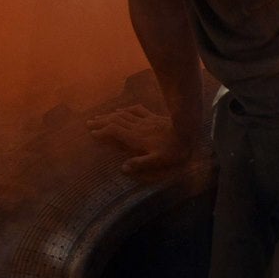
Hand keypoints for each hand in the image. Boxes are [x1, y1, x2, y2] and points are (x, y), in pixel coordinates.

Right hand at [88, 104, 206, 176]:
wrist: (189, 131)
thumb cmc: (175, 149)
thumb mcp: (159, 160)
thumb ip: (141, 164)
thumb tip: (122, 168)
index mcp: (136, 138)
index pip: (114, 131)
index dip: (102, 131)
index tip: (92, 133)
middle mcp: (138, 127)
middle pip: (115, 121)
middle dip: (101, 122)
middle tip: (88, 122)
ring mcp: (145, 120)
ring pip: (123, 115)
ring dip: (110, 115)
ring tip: (99, 116)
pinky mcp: (153, 117)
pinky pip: (136, 110)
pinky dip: (125, 109)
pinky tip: (121, 109)